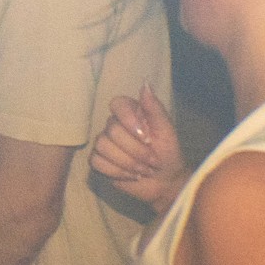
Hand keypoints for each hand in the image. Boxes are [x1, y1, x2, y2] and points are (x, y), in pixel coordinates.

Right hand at [90, 85, 187, 213]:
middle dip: (135, 151)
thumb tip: (145, 84)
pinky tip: (131, 175)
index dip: (129, 121)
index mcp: (131, 113)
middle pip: (111, 131)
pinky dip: (116, 171)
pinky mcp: (99, 160)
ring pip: (102, 147)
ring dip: (127, 163)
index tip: (146, 138)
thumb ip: (155, 108)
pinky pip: (96, 161)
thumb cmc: (168, 153)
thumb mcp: (166, 130)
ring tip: (143, 170)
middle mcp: (115, 124)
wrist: (165, 180)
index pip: (117, 104)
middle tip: (152, 161)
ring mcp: (105, 142)